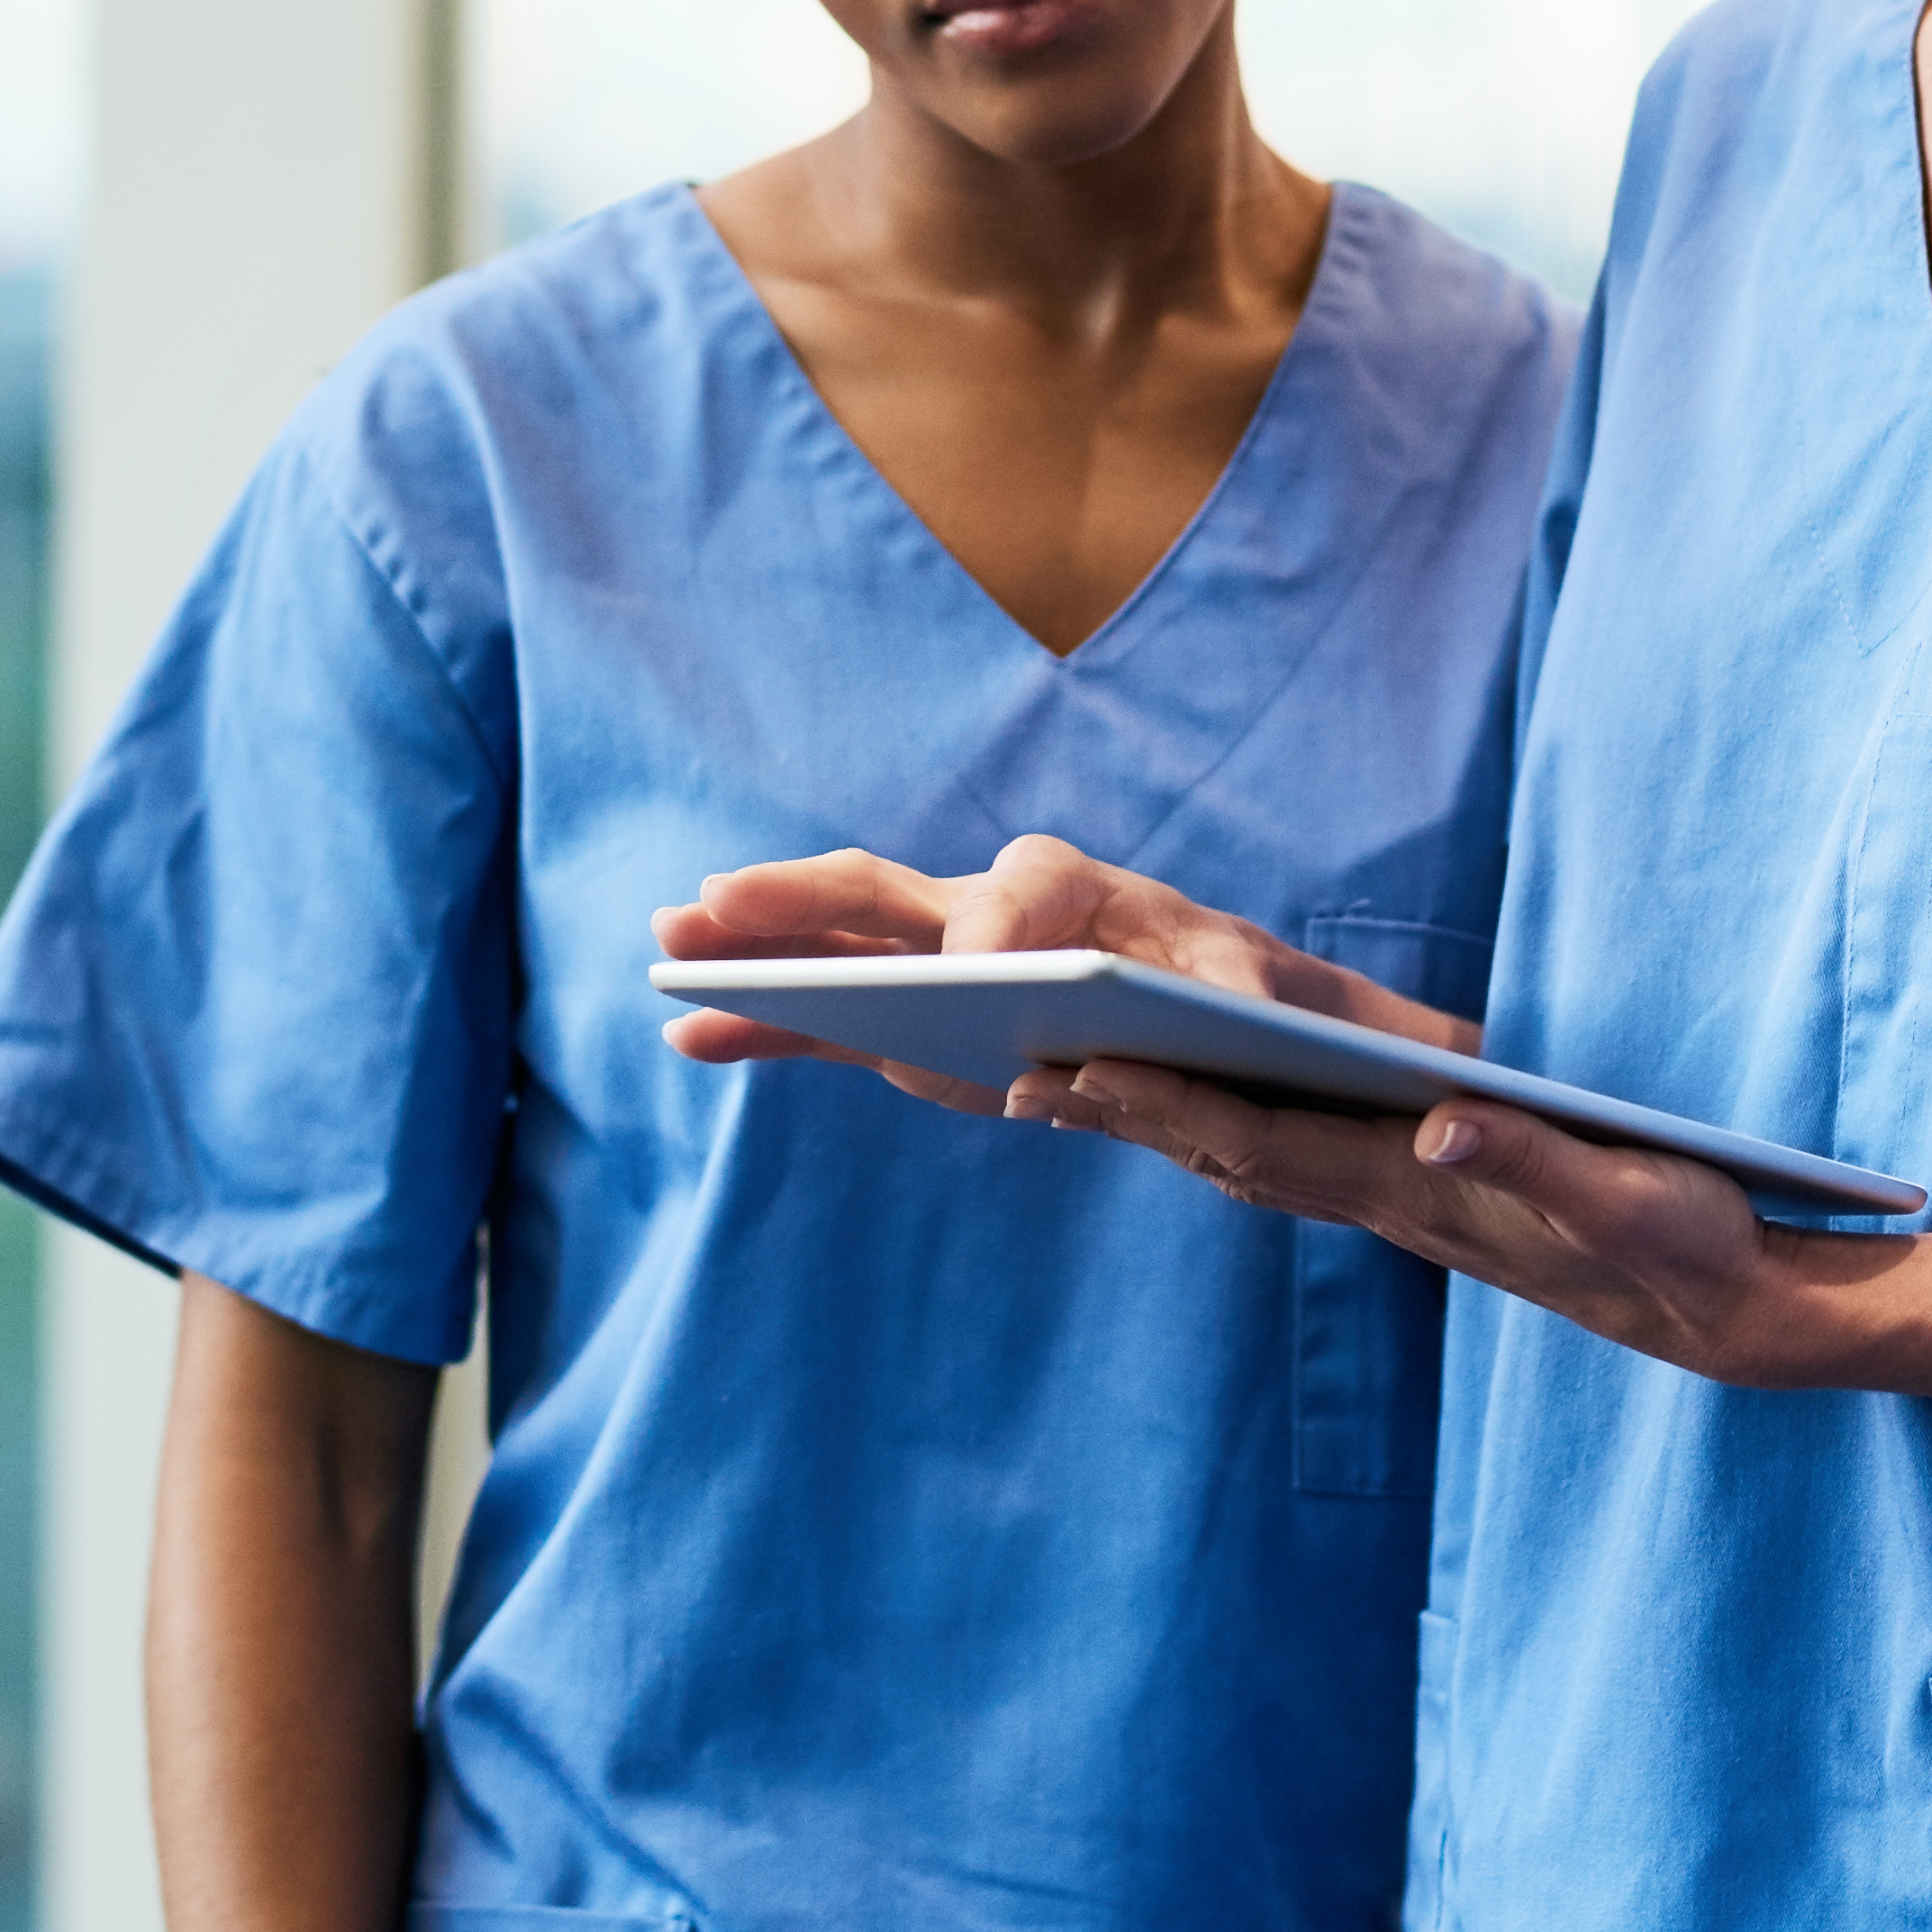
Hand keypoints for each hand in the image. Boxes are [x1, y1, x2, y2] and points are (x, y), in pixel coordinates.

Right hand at [650, 832, 1459, 1115]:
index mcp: (1087, 894)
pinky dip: (766, 1024)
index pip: (1024, 889)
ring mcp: (943, 964)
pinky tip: (692, 1034)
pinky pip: (833, 1018)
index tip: (970, 965)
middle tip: (716, 899)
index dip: (992, 927)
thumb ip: (1219, 1010)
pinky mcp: (918, 1021)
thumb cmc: (1252, 1006)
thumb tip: (1129, 1042)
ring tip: (670, 952)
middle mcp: (998, 911)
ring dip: (754, 948)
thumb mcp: (1261, 1003)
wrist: (1236, 1035)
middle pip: (890, 890)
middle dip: (801, 895)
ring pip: (839, 946)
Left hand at [1018, 1060, 1841, 1389]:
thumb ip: (1537, 1160)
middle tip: (1012, 1071)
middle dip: (1126, 1112)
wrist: (1729, 1311)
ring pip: (1257, 1163)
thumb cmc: (1689, 1241)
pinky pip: (1302, 1166)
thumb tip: (1441, 1124)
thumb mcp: (1631, 1198)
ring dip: (1161, 1125)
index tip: (1078, 1070)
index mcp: (1429, 1194)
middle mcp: (1398, 1205)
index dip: (1172, 1107)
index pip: (1273, 1144)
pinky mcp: (1429, 1202)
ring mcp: (1408, 1209)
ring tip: (1062, 1085)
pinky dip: (1227, 1134)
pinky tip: (1188, 1111)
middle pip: (1235, 1155)